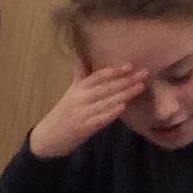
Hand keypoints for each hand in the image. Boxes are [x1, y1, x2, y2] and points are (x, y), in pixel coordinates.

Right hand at [28, 64, 145, 159]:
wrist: (48, 137)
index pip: (97, 77)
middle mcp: (79, 99)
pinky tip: (123, 108)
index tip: (129, 66)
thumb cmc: (63, 113)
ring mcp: (82, 114)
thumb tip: (81, 55)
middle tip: (144, 74)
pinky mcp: (84, 128)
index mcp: (77, 89)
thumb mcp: (70, 92)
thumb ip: (80, 75)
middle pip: (105, 88)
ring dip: (124, 94)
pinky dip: (111, 113)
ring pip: (106, 102)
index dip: (113, 71)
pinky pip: (99, 119)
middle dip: (126, 81)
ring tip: (140, 87)